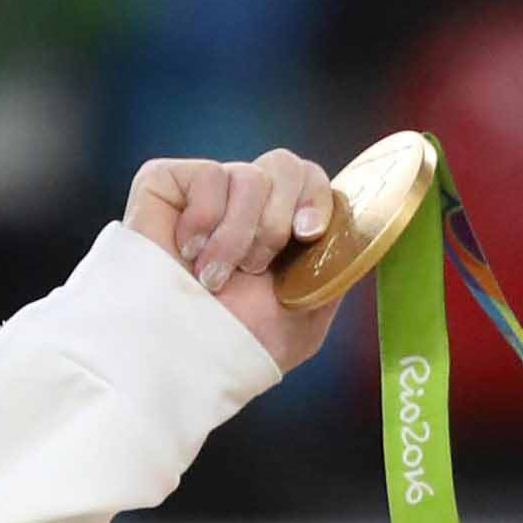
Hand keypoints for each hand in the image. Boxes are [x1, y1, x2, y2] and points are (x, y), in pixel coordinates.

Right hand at [121, 149, 342, 371]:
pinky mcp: (166, 185)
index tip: (308, 233)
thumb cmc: (240, 345)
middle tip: (257, 266)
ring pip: (246, 174)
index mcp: (282, 228)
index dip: (316, 198)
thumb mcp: (307, 317)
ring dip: (239, 234)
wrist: (185, 358)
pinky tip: (188, 253)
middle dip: (277, 218)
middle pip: (285, 164)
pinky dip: (203, 218)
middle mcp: (247, 204)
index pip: (312, 180)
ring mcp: (207, 193)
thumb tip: (356, 235)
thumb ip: (334, 271)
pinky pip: (204, 174)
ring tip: (216, 275)